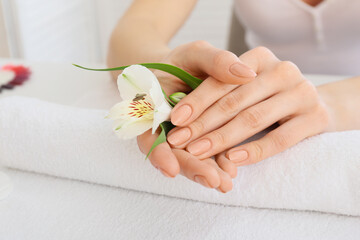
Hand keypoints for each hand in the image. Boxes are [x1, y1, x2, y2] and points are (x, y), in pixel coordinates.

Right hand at [136, 41, 255, 191]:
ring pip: (188, 158)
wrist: (182, 70)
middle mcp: (162, 127)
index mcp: (151, 106)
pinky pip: (204, 153)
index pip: (149, 134)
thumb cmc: (185, 61)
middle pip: (170, 153)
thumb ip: (216, 61)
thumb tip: (247, 72)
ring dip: (205, 171)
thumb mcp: (196, 54)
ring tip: (225, 183)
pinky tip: (232, 171)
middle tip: (214, 181)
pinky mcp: (197, 139)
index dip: (158, 153)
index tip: (171, 169)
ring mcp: (179, 136)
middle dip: (191, 167)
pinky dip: (216, 162)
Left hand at [167, 47, 330, 167]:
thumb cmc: (260, 92)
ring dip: (222, 138)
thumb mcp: (237, 80)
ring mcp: (302, 92)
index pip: (221, 81)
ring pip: (253, 119)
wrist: (307, 102)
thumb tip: (184, 111)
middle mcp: (282, 70)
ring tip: (198, 152)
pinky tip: (232, 159)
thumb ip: (215, 85)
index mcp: (258, 57)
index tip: (175, 119)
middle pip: (235, 101)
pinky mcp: (316, 117)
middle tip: (179, 141)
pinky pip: (281, 138)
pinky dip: (255, 150)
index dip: (196, 101)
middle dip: (203, 124)